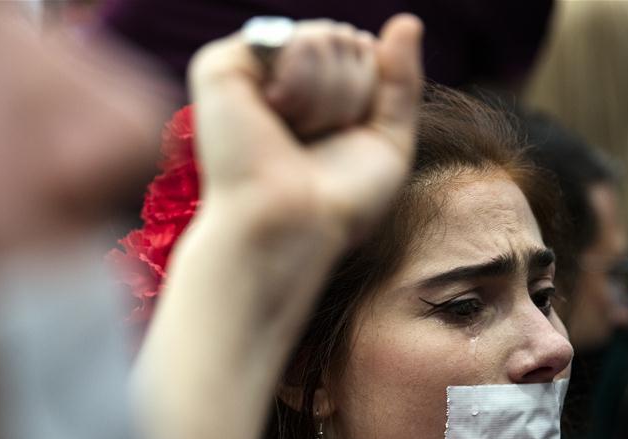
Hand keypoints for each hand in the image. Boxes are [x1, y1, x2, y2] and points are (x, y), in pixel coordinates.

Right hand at [189, 14, 422, 249]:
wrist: (291, 228)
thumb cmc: (334, 202)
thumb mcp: (387, 140)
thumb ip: (401, 80)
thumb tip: (407, 20)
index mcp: (307, 93)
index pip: (361, 51)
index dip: (367, 95)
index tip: (339, 141)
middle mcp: (274, 77)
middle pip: (345, 39)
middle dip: (349, 93)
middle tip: (314, 141)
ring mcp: (245, 70)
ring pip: (323, 36)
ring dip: (327, 96)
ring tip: (293, 135)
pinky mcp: (220, 67)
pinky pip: (290, 39)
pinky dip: (299, 83)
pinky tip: (273, 115)